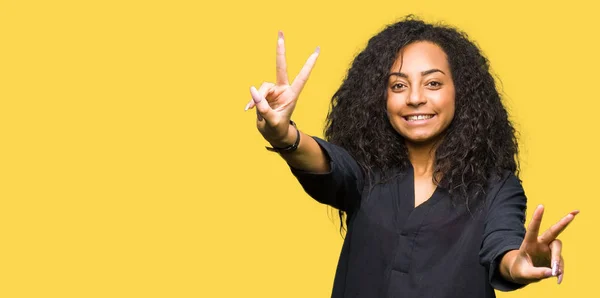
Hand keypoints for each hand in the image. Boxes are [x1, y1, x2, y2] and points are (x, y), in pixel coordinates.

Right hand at [245, 31, 319, 146]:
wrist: (273, 135)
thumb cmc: (278, 129)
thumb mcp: (271, 121)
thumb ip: (263, 107)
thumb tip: (252, 90)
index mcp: (292, 95)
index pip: (302, 76)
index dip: (309, 64)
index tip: (317, 49)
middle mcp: (283, 90)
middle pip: (281, 67)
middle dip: (280, 50)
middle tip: (280, 32)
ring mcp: (273, 91)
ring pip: (262, 86)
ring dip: (257, 97)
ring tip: (253, 110)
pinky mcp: (264, 95)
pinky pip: (255, 94)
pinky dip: (252, 101)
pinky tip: (247, 109)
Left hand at [507, 205, 578, 284]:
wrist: (522, 273)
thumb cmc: (520, 270)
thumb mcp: (523, 274)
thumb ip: (536, 273)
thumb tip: (553, 273)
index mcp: (528, 243)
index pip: (533, 229)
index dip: (537, 218)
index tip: (541, 206)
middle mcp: (540, 244)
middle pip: (553, 232)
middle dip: (563, 223)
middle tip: (573, 214)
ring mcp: (548, 250)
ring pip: (558, 249)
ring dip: (557, 260)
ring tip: (555, 273)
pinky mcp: (554, 258)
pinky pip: (560, 264)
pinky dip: (560, 272)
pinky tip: (558, 280)